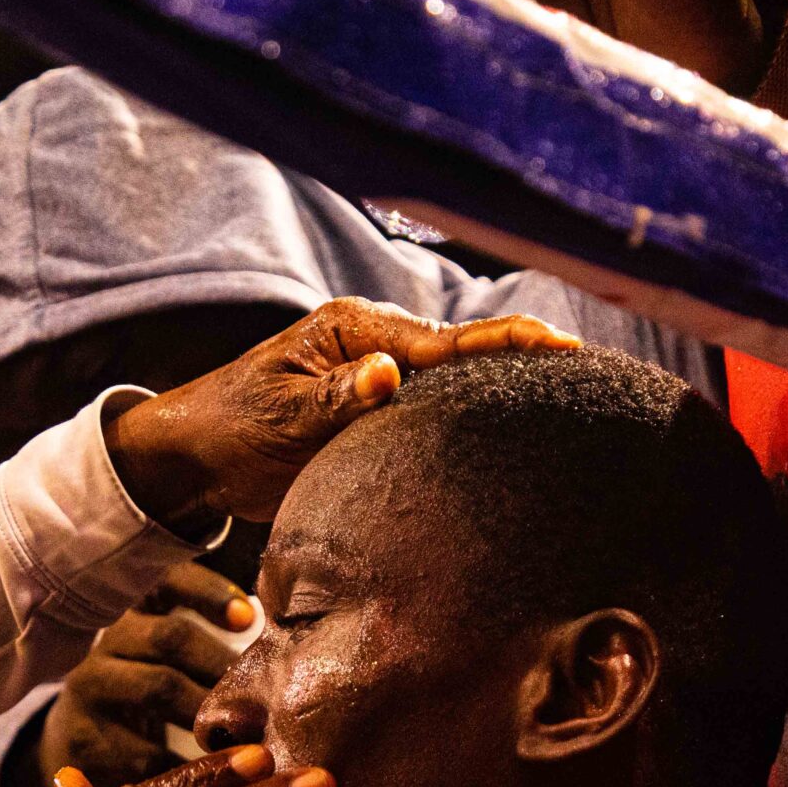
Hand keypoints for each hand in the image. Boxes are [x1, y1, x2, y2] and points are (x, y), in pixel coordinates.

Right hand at [5, 563, 257, 786]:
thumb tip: (281, 663)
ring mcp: (89, 688)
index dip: (208, 592)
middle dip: (224, 663)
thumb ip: (211, 653)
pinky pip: (145, 749)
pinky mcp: (82, 737)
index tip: (248, 618)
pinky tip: (216, 778)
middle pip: (170, 636)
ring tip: (248, 731)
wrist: (80, 746)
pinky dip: (188, 764)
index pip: (167, 581)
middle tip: (265, 693)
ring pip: (158, 686)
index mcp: (136, 614)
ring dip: (212, 709)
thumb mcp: (169, 665)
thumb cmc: (147, 699)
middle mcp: (107, 641)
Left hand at [103, 297, 577, 532]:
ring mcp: (379, 381)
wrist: (196, 456)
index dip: (508, 342)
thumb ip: (334, 399)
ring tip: (573, 399)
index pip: (446, 340)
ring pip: (455, 383)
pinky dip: (474, 418)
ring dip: (504, 389)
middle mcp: (376, 349)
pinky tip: (513, 435)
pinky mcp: (376, 417)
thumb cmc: (229, 425)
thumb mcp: (279, 414)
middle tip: (591, 371)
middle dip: (525, 357)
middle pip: (465, 353)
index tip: (563, 346)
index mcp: (356, 331)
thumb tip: (388, 376)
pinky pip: (436, 413)